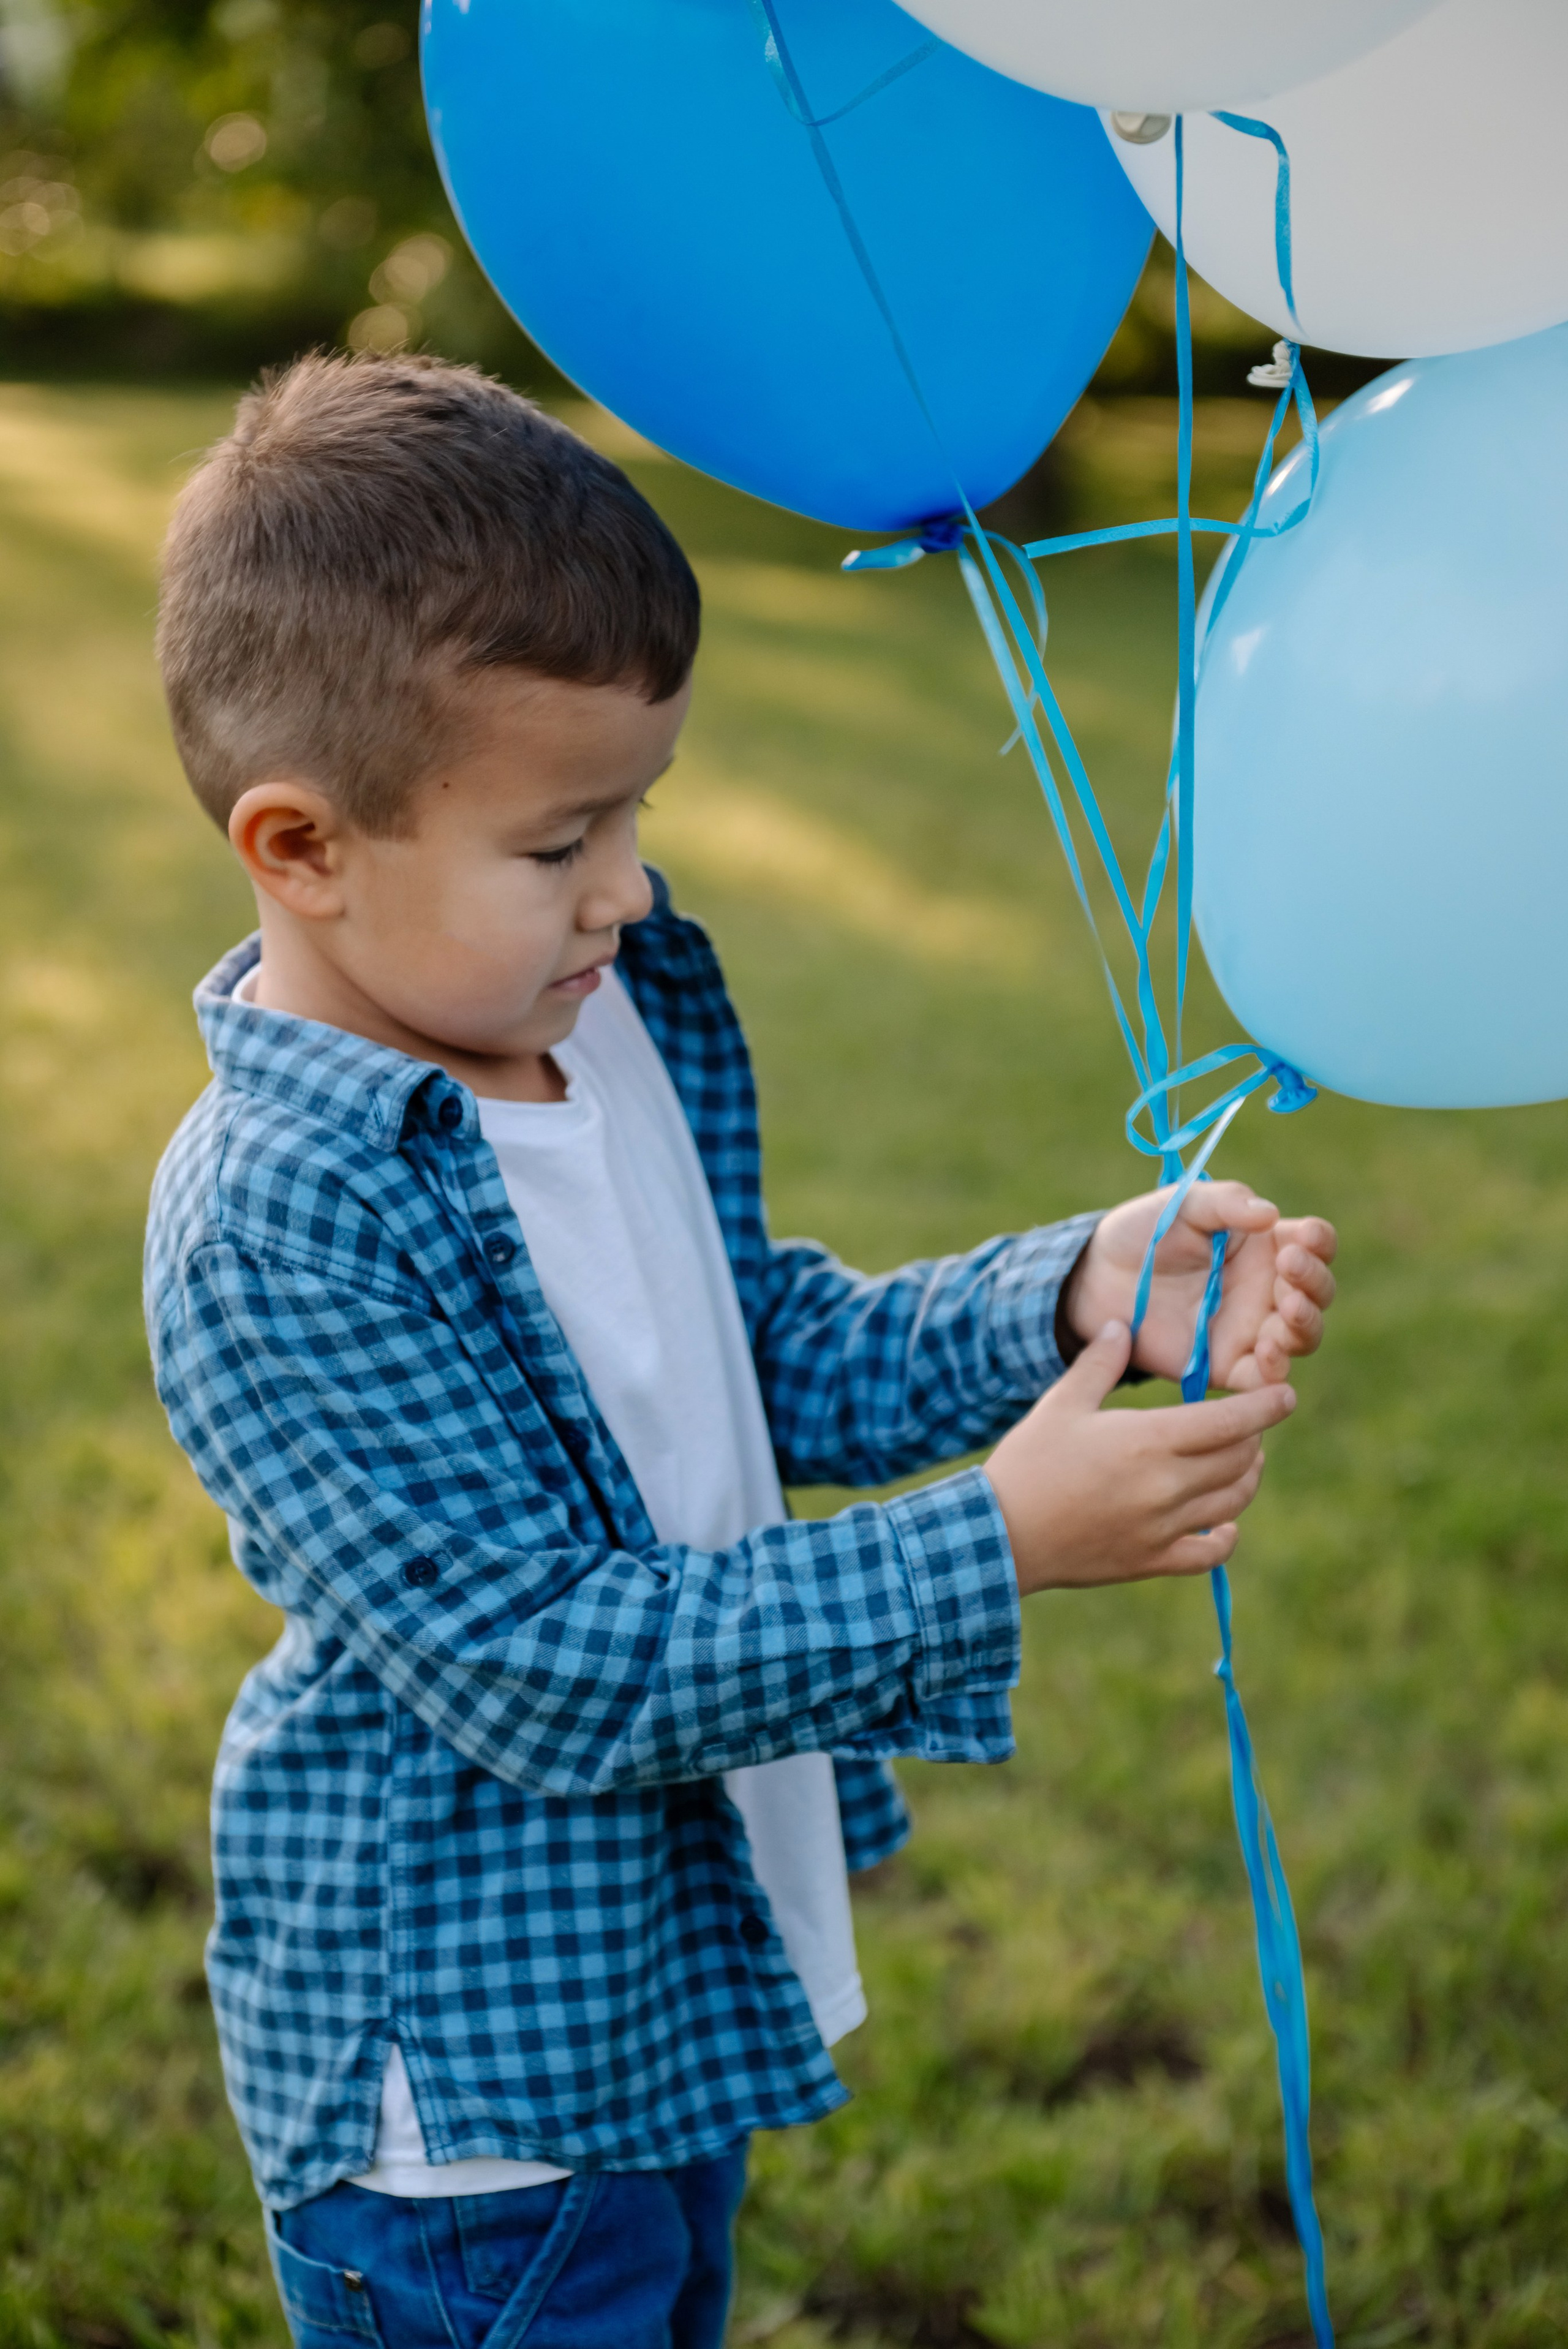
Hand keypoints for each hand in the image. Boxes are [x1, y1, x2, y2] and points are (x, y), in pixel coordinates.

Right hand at [986, 1322, 1294, 1593]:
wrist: (1001, 1534)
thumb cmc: (1029, 1461)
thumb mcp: (1061, 1403)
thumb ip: (1099, 1363)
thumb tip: (1121, 1324)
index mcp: (1149, 1440)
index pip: (1230, 1422)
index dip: (1265, 1407)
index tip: (1286, 1395)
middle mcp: (1167, 1486)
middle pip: (1239, 1460)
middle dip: (1253, 1438)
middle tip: (1245, 1424)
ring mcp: (1163, 1528)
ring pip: (1233, 1502)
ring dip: (1246, 1478)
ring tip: (1242, 1462)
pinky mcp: (1152, 1560)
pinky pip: (1209, 1553)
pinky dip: (1226, 1538)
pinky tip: (1225, 1526)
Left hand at [1064, 1178, 1336, 1389]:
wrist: (1097, 1278)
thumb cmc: (1145, 1232)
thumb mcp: (1182, 1205)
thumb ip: (1225, 1203)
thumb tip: (1271, 1215)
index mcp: (1266, 1245)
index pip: (1314, 1242)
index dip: (1319, 1241)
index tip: (1304, 1238)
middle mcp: (1267, 1289)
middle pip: (1317, 1293)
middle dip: (1314, 1282)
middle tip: (1289, 1268)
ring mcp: (1251, 1330)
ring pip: (1302, 1337)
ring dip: (1305, 1324)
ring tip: (1288, 1309)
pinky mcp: (1226, 1366)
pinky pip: (1263, 1380)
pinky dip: (1275, 1372)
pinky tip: (1266, 1352)